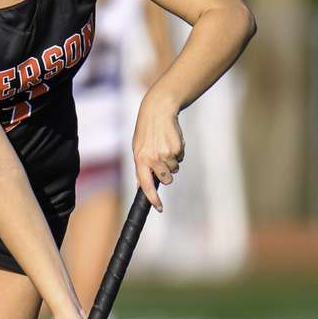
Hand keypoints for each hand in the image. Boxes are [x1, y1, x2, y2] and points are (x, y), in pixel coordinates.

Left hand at [132, 95, 183, 210]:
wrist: (158, 111)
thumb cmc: (146, 132)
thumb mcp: (137, 149)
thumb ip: (140, 169)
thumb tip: (140, 186)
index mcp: (140, 160)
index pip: (146, 185)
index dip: (153, 199)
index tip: (160, 207)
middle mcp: (153, 158)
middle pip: (166, 180)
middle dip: (167, 175)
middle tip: (162, 161)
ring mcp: (165, 153)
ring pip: (174, 169)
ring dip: (172, 161)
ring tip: (165, 146)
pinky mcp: (176, 148)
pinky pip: (181, 158)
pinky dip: (178, 153)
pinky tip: (171, 141)